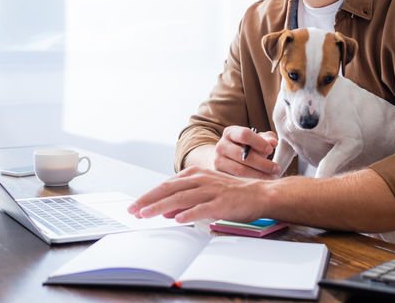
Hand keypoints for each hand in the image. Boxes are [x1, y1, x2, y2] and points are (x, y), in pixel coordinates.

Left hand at [128, 166, 268, 223]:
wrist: (260, 194)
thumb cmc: (232, 194)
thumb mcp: (205, 193)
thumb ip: (186, 200)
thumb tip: (166, 212)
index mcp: (196, 174)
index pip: (166, 185)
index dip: (149, 195)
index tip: (135, 205)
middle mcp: (202, 179)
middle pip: (169, 189)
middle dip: (149, 200)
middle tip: (133, 210)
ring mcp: (212, 190)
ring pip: (182, 198)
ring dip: (162, 206)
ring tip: (147, 214)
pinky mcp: (223, 202)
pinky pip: (203, 208)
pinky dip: (189, 213)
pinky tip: (178, 219)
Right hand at [213, 126, 280, 177]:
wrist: (224, 158)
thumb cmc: (245, 147)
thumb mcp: (255, 140)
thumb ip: (266, 139)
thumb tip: (273, 142)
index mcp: (230, 133)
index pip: (244, 134)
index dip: (259, 142)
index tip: (271, 150)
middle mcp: (221, 146)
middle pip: (243, 156)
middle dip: (263, 163)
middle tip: (277, 169)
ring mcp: (218, 161)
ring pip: (240, 170)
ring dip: (259, 175)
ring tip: (272, 176)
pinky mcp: (219, 175)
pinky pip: (237, 180)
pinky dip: (251, 182)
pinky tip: (261, 182)